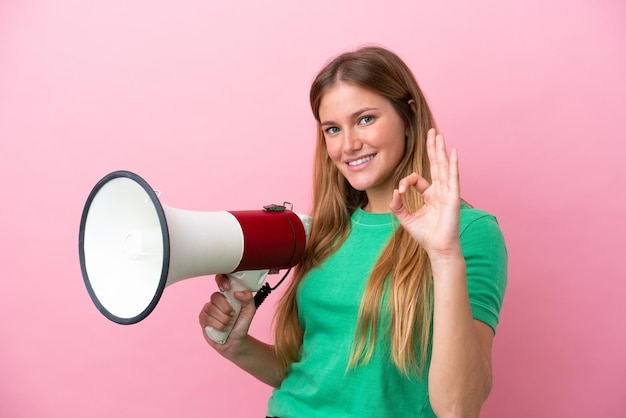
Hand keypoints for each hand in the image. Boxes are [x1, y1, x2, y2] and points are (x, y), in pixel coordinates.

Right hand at [198, 274, 255, 355]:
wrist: (236, 342)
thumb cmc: (241, 324)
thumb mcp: (250, 310)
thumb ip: (248, 299)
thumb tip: (237, 292)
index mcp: (227, 294)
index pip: (220, 280)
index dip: (221, 280)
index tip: (227, 288)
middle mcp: (217, 300)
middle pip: (215, 296)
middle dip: (226, 308)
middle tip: (233, 315)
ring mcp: (208, 309)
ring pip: (211, 308)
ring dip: (223, 319)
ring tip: (228, 324)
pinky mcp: (203, 319)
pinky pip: (206, 318)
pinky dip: (217, 325)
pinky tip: (222, 328)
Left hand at [390, 129, 461, 258]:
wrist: (438, 248)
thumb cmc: (425, 235)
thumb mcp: (405, 218)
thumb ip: (397, 205)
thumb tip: (394, 192)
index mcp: (430, 195)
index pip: (418, 179)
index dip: (406, 181)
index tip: (400, 190)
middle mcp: (440, 191)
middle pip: (436, 164)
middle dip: (433, 148)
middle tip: (431, 131)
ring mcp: (448, 193)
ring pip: (443, 167)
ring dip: (440, 150)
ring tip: (439, 135)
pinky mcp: (453, 197)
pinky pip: (453, 177)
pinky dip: (453, 165)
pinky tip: (453, 152)